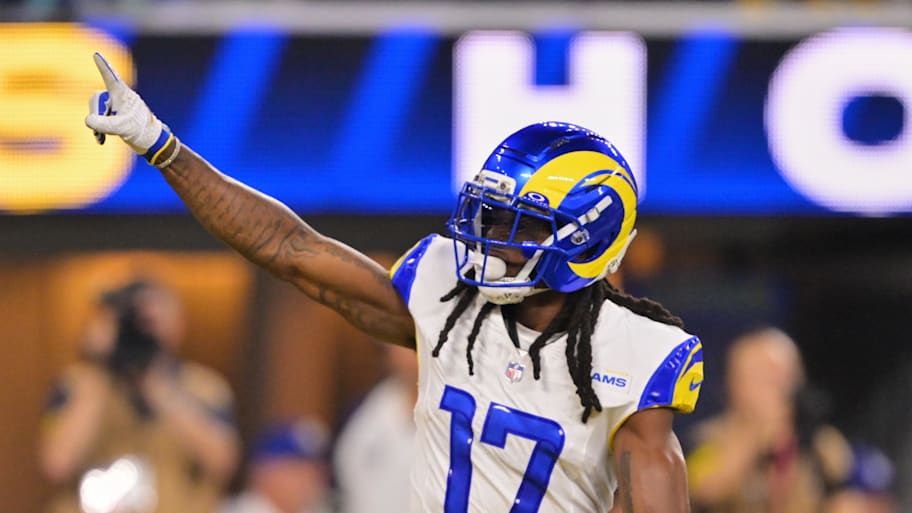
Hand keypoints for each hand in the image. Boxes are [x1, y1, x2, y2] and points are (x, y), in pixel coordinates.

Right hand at [84, 52, 178, 166]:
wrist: (150, 142)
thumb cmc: (141, 131)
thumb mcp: (121, 128)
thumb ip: (104, 124)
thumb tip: (88, 120)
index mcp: (123, 94)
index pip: (111, 78)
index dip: (103, 66)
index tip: (96, 54)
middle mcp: (118, 97)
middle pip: (96, 98)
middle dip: (96, 113)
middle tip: (104, 127)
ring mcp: (116, 106)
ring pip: (96, 109)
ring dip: (97, 122)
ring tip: (105, 135)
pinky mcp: (114, 115)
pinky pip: (98, 118)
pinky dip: (98, 127)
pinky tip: (101, 139)